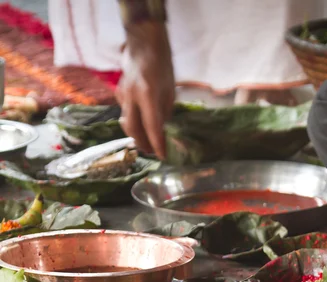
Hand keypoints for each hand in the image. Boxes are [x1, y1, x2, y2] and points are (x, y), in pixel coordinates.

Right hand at [116, 21, 174, 159]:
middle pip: (133, 128)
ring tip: (146, 143)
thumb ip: (165, 110)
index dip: (156, 143)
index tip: (162, 156)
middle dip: (142, 143)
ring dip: (135, 134)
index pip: (152, 126)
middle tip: (152, 152)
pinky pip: (125, 111)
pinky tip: (140, 123)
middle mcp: (132, 96)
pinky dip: (132, 120)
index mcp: (148, 94)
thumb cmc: (162, 65)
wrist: (143, 44)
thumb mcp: (170, 89)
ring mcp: (122, 94)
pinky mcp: (119, 92)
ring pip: (126, 121)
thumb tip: (163, 129)